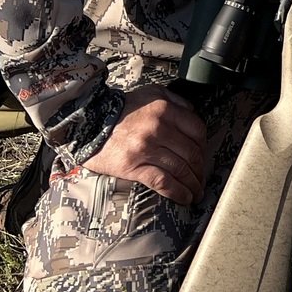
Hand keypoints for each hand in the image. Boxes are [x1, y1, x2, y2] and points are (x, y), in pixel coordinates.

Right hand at [82, 84, 207, 203]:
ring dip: (192, 185)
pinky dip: (177, 192)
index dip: (204, 147)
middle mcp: (158, 128)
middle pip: (191, 153)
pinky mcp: (133, 166)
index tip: (203, 157)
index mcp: (164, 109)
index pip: (197, 131)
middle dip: (200, 170)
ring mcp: (146, 148)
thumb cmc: (121, 109)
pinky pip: (162, 182)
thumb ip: (175, 101)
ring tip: (196, 193)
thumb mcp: (151, 93)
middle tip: (202, 179)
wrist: (88, 122)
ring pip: (180, 170)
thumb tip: (193, 115)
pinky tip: (184, 198)